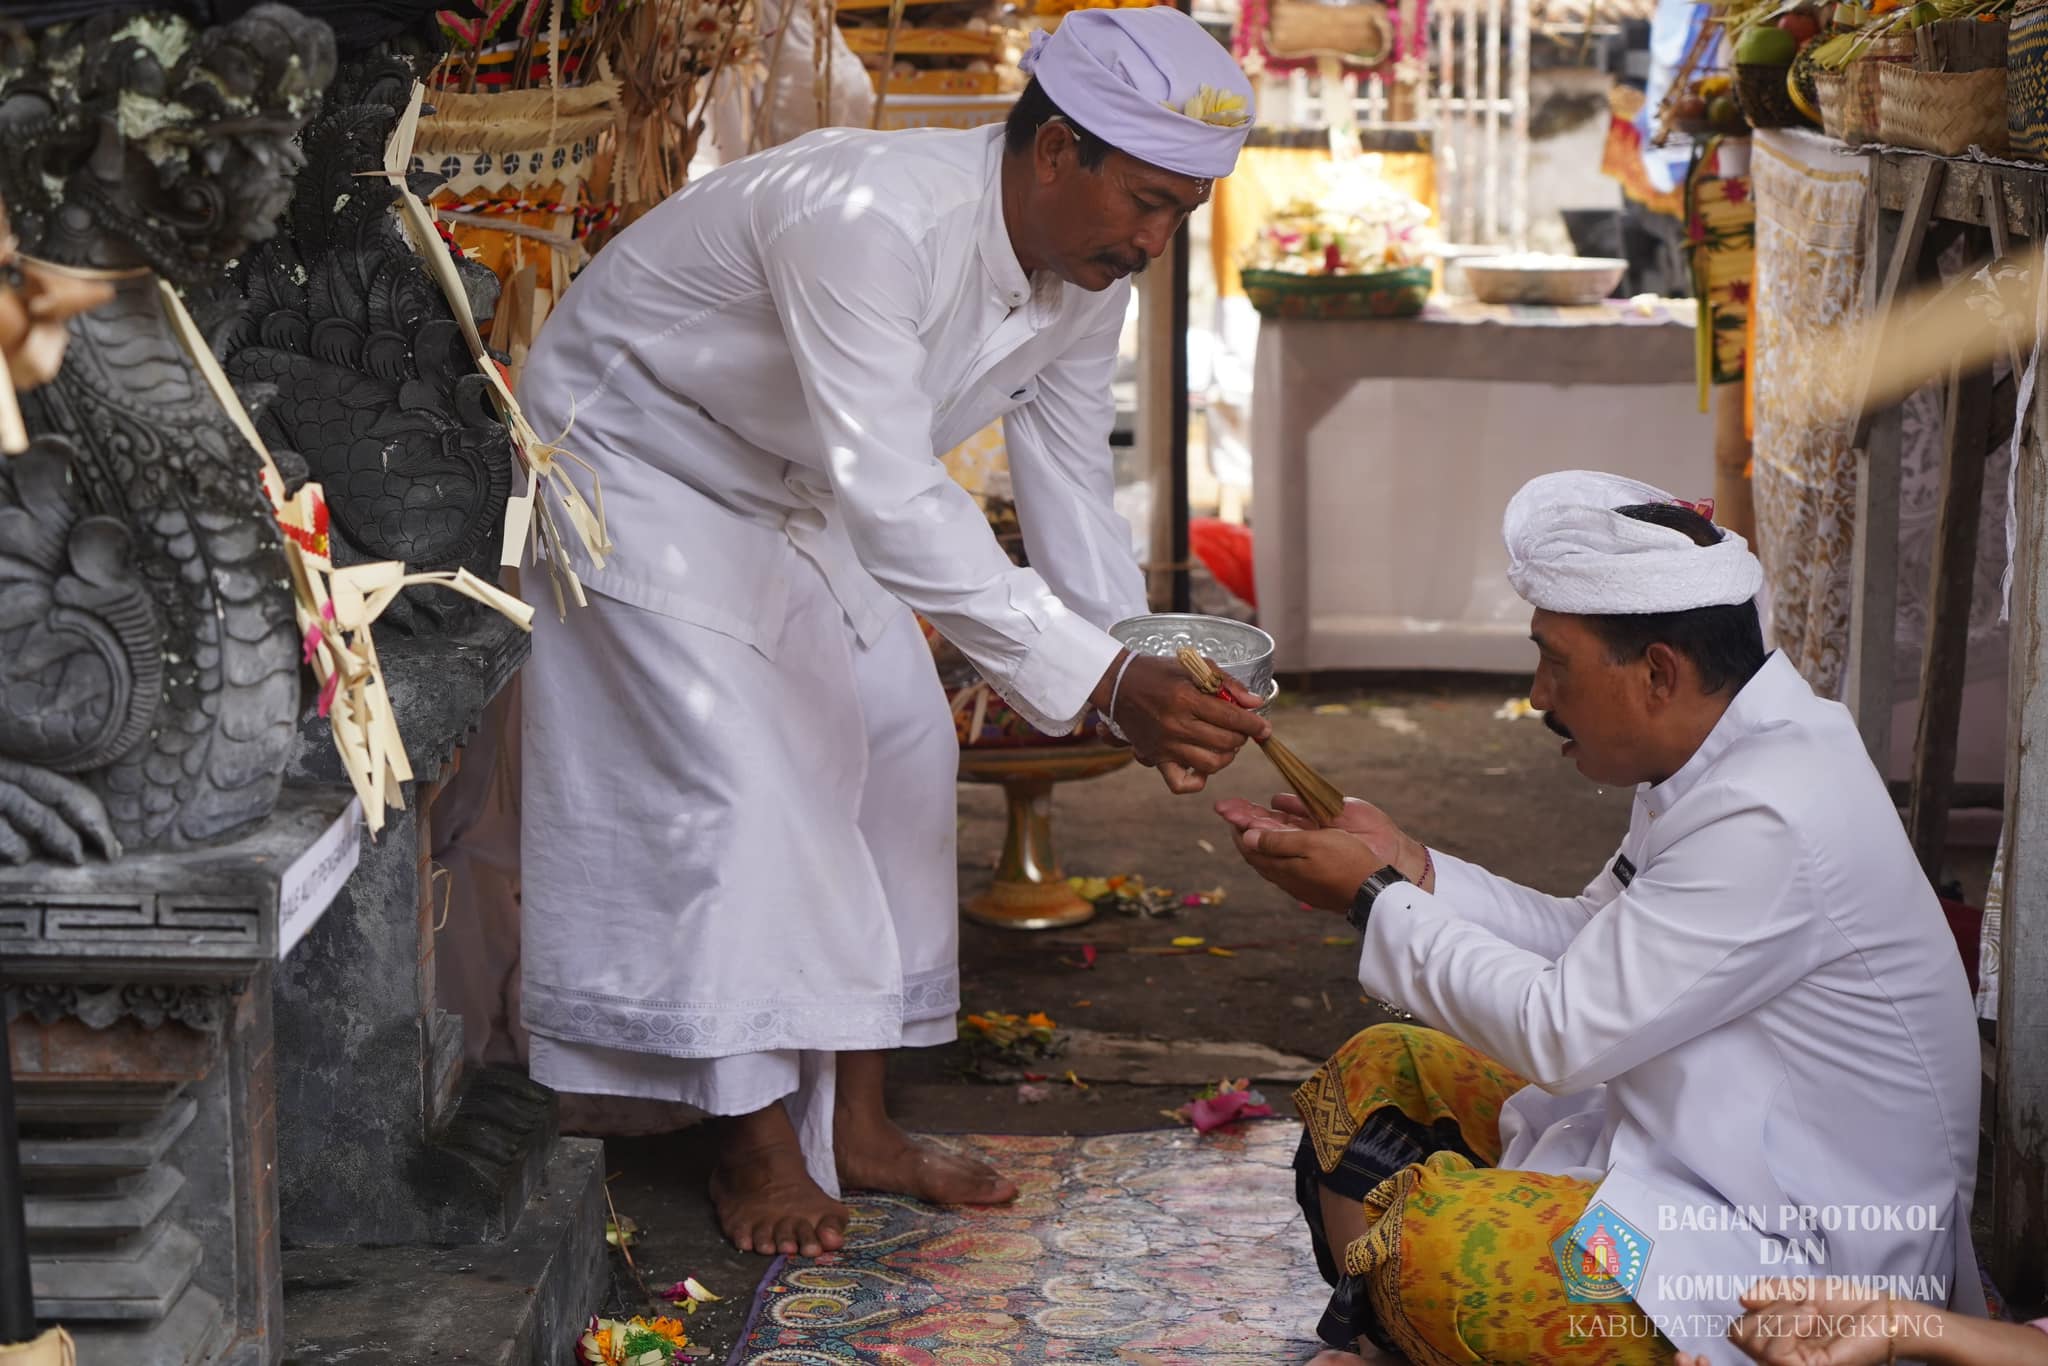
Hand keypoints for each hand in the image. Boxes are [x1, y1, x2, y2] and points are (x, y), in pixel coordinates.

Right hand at [1093, 653, 1268, 791]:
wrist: (1117, 684)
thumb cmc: (1157, 672)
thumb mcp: (1193, 666)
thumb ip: (1226, 683)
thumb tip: (1255, 703)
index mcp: (1186, 698)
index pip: (1232, 718)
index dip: (1255, 725)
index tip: (1264, 728)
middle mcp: (1176, 725)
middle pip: (1226, 742)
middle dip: (1241, 737)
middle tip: (1240, 730)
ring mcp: (1166, 745)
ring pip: (1211, 764)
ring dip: (1226, 757)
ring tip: (1226, 745)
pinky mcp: (1156, 758)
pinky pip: (1180, 783)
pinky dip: (1197, 781)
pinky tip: (1203, 767)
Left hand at [1215, 794, 1430, 901]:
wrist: (1374, 892)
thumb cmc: (1346, 863)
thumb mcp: (1311, 845)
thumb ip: (1278, 841)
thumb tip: (1246, 836)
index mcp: (1281, 867)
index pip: (1248, 846)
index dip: (1237, 826)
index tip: (1228, 809)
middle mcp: (1285, 875)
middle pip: (1256, 849)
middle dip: (1243, 826)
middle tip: (1230, 808)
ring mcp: (1298, 880)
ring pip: (1270, 854)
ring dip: (1259, 834)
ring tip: (1250, 817)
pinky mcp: (1311, 881)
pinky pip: (1285, 859)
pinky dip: (1276, 843)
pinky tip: (1280, 836)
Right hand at [1705, 1279, 1901, 1365]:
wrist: (1883, 1314)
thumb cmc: (1848, 1303)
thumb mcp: (1800, 1290)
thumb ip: (1770, 1291)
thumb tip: (1742, 1298)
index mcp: (1777, 1338)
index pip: (1738, 1331)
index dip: (1753, 1310)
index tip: (1788, 1300)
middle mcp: (1783, 1355)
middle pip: (1739, 1335)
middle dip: (1767, 1310)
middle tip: (1804, 1307)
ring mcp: (1796, 1364)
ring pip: (1757, 1345)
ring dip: (1781, 1317)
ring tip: (1811, 1314)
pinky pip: (1777, 1354)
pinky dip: (1789, 1326)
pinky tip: (1811, 1319)